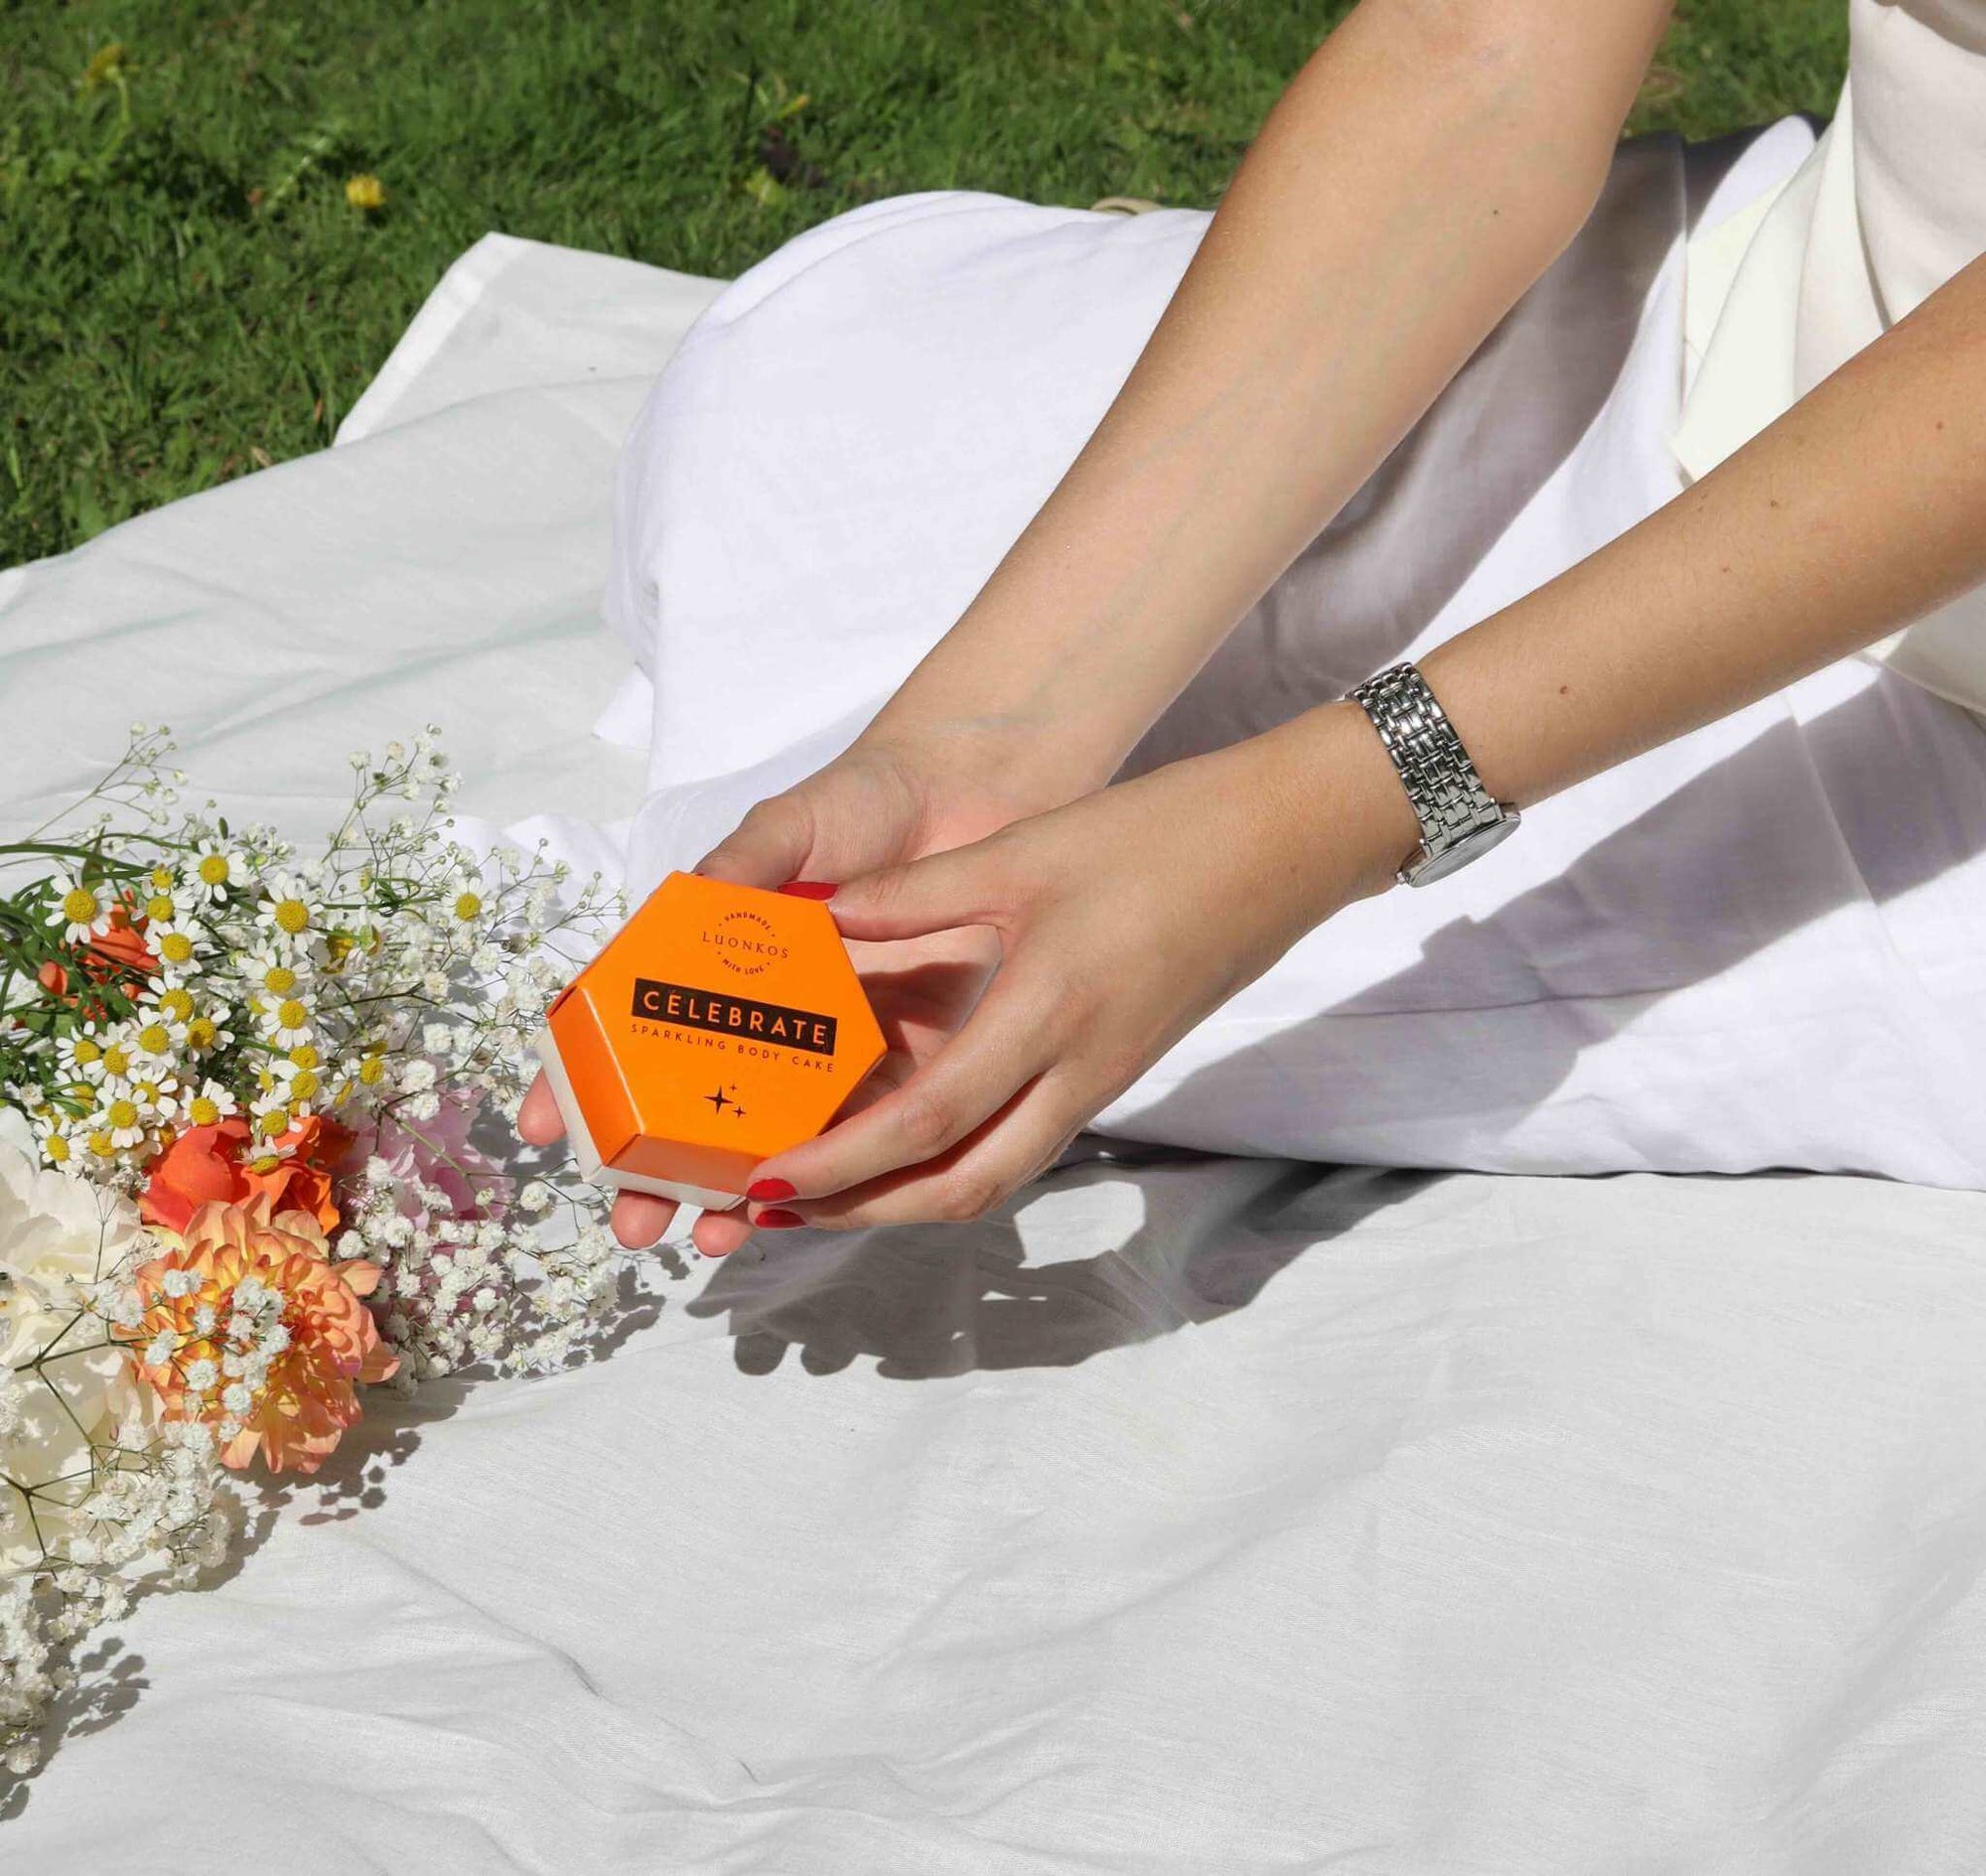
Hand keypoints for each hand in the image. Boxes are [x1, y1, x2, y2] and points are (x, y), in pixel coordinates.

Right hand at [516, 720, 1095, 1257]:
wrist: (974, 799)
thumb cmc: (865, 806)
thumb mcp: (788, 828)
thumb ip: (740, 865)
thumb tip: (682, 903)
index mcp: (713, 965)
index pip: (631, 1030)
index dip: (582, 1082)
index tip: (545, 1125)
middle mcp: (761, 1019)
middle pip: (691, 1110)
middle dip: (654, 1174)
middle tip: (633, 1219)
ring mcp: (828, 1052)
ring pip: (768, 1141)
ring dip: (733, 1195)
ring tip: (710, 1229)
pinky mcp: (904, 1069)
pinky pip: (862, 1136)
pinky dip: (831, 1179)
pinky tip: (803, 1207)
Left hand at [731, 702, 1415, 1230]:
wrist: (1283, 848)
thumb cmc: (1159, 837)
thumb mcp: (1025, 852)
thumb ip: (918, 894)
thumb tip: (824, 916)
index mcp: (1047, 1013)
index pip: (927, 1121)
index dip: (842, 1162)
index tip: (767, 1178)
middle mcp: (1076, 1071)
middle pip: (960, 1187)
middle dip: (863, 1211)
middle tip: (780, 1206)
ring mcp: (1101, 1081)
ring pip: (996, 1176)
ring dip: (909, 1196)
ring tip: (830, 1185)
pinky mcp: (1114, 1072)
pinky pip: (1025, 1144)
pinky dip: (956, 1160)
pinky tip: (911, 1136)